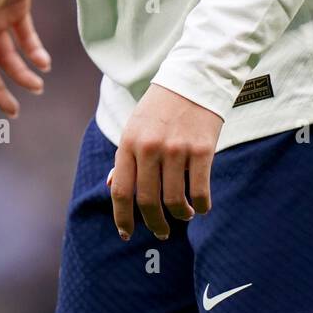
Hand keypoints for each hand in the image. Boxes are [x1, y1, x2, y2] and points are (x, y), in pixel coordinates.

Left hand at [108, 83, 222, 240]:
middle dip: (154, 224)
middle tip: (161, 232)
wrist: (194, 78)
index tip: (126, 234)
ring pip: (175, 200)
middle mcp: (150, 147)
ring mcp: (177, 149)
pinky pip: (200, 190)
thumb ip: (124, 157)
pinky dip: (201, 205)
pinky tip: (201, 206)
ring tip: (185, 215)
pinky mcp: (202, 149)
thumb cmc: (162, 106)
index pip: (120, 190)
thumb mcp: (135, 126)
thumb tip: (111, 186)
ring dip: (180, 215)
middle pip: (147, 201)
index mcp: (129, 142)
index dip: (122, 218)